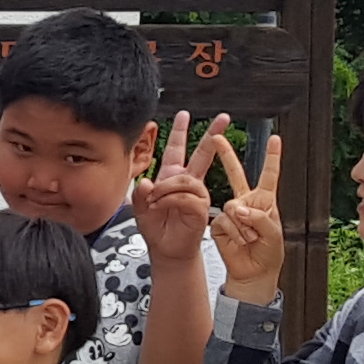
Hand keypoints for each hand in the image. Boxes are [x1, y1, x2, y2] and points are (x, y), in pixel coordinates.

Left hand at [136, 111, 224, 261]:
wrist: (166, 249)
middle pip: (202, 153)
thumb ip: (140, 194)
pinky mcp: (200, 208)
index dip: (180, 131)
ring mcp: (196, 194)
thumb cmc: (156, 228)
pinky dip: (170, 200)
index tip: (184, 114)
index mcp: (172, 176)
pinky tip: (160, 206)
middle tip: (224, 118)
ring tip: (154, 201)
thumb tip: (147, 183)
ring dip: (166, 189)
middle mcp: (188, 182)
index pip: (177, 148)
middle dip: (213, 135)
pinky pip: (186, 197)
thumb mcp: (139, 207)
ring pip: (186, 179)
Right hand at [204, 123, 286, 300]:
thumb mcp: (273, 233)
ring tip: (250, 238)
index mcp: (265, 201)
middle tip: (216, 137)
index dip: (272, 157)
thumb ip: (258, 217)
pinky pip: (224, 222)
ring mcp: (232, 213)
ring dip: (244, 226)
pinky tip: (240, 241)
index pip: (269, 175)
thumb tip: (238, 209)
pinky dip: (234, 233)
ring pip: (232, 207)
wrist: (253, 274)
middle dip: (226, 155)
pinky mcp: (219, 225)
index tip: (275, 139)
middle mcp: (247, 202)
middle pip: (236, 174)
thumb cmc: (269, 254)